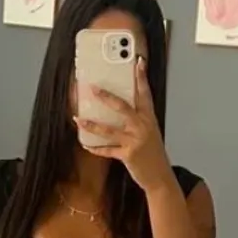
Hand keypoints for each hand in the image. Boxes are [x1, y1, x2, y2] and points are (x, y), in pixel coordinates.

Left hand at [75, 57, 172, 193]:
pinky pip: (107, 150)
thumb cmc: (152, 152)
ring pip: (109, 130)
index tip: (138, 62)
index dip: (141, 77)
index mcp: (149, 118)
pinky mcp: (128, 155)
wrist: (159, 176)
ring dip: (91, 125)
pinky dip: (95, 148)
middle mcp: (142, 127)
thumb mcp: (149, 132)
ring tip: (78, 119)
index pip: (145, 93)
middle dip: (106, 97)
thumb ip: (137, 119)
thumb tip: (118, 107)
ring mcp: (135, 141)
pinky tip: (85, 144)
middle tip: (92, 88)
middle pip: (123, 107)